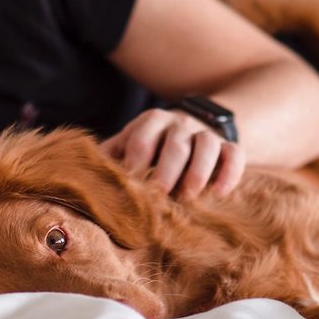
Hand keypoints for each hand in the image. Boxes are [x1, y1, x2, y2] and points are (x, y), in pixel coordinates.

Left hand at [101, 108, 244, 199]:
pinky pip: (234, 154)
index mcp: (151, 121)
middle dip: (167, 170)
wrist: (192, 128)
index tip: (131, 185)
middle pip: (176, 144)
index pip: (142, 139)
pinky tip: (219, 193)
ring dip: (198, 171)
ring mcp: (206, 133)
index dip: (136, 162)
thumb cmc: (151, 146)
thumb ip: (110, 157)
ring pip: (207, 145)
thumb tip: (84, 179)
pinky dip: (229, 173)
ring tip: (189, 196)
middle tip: (159, 194)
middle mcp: (180, 124)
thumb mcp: (129, 144)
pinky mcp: (228, 146)